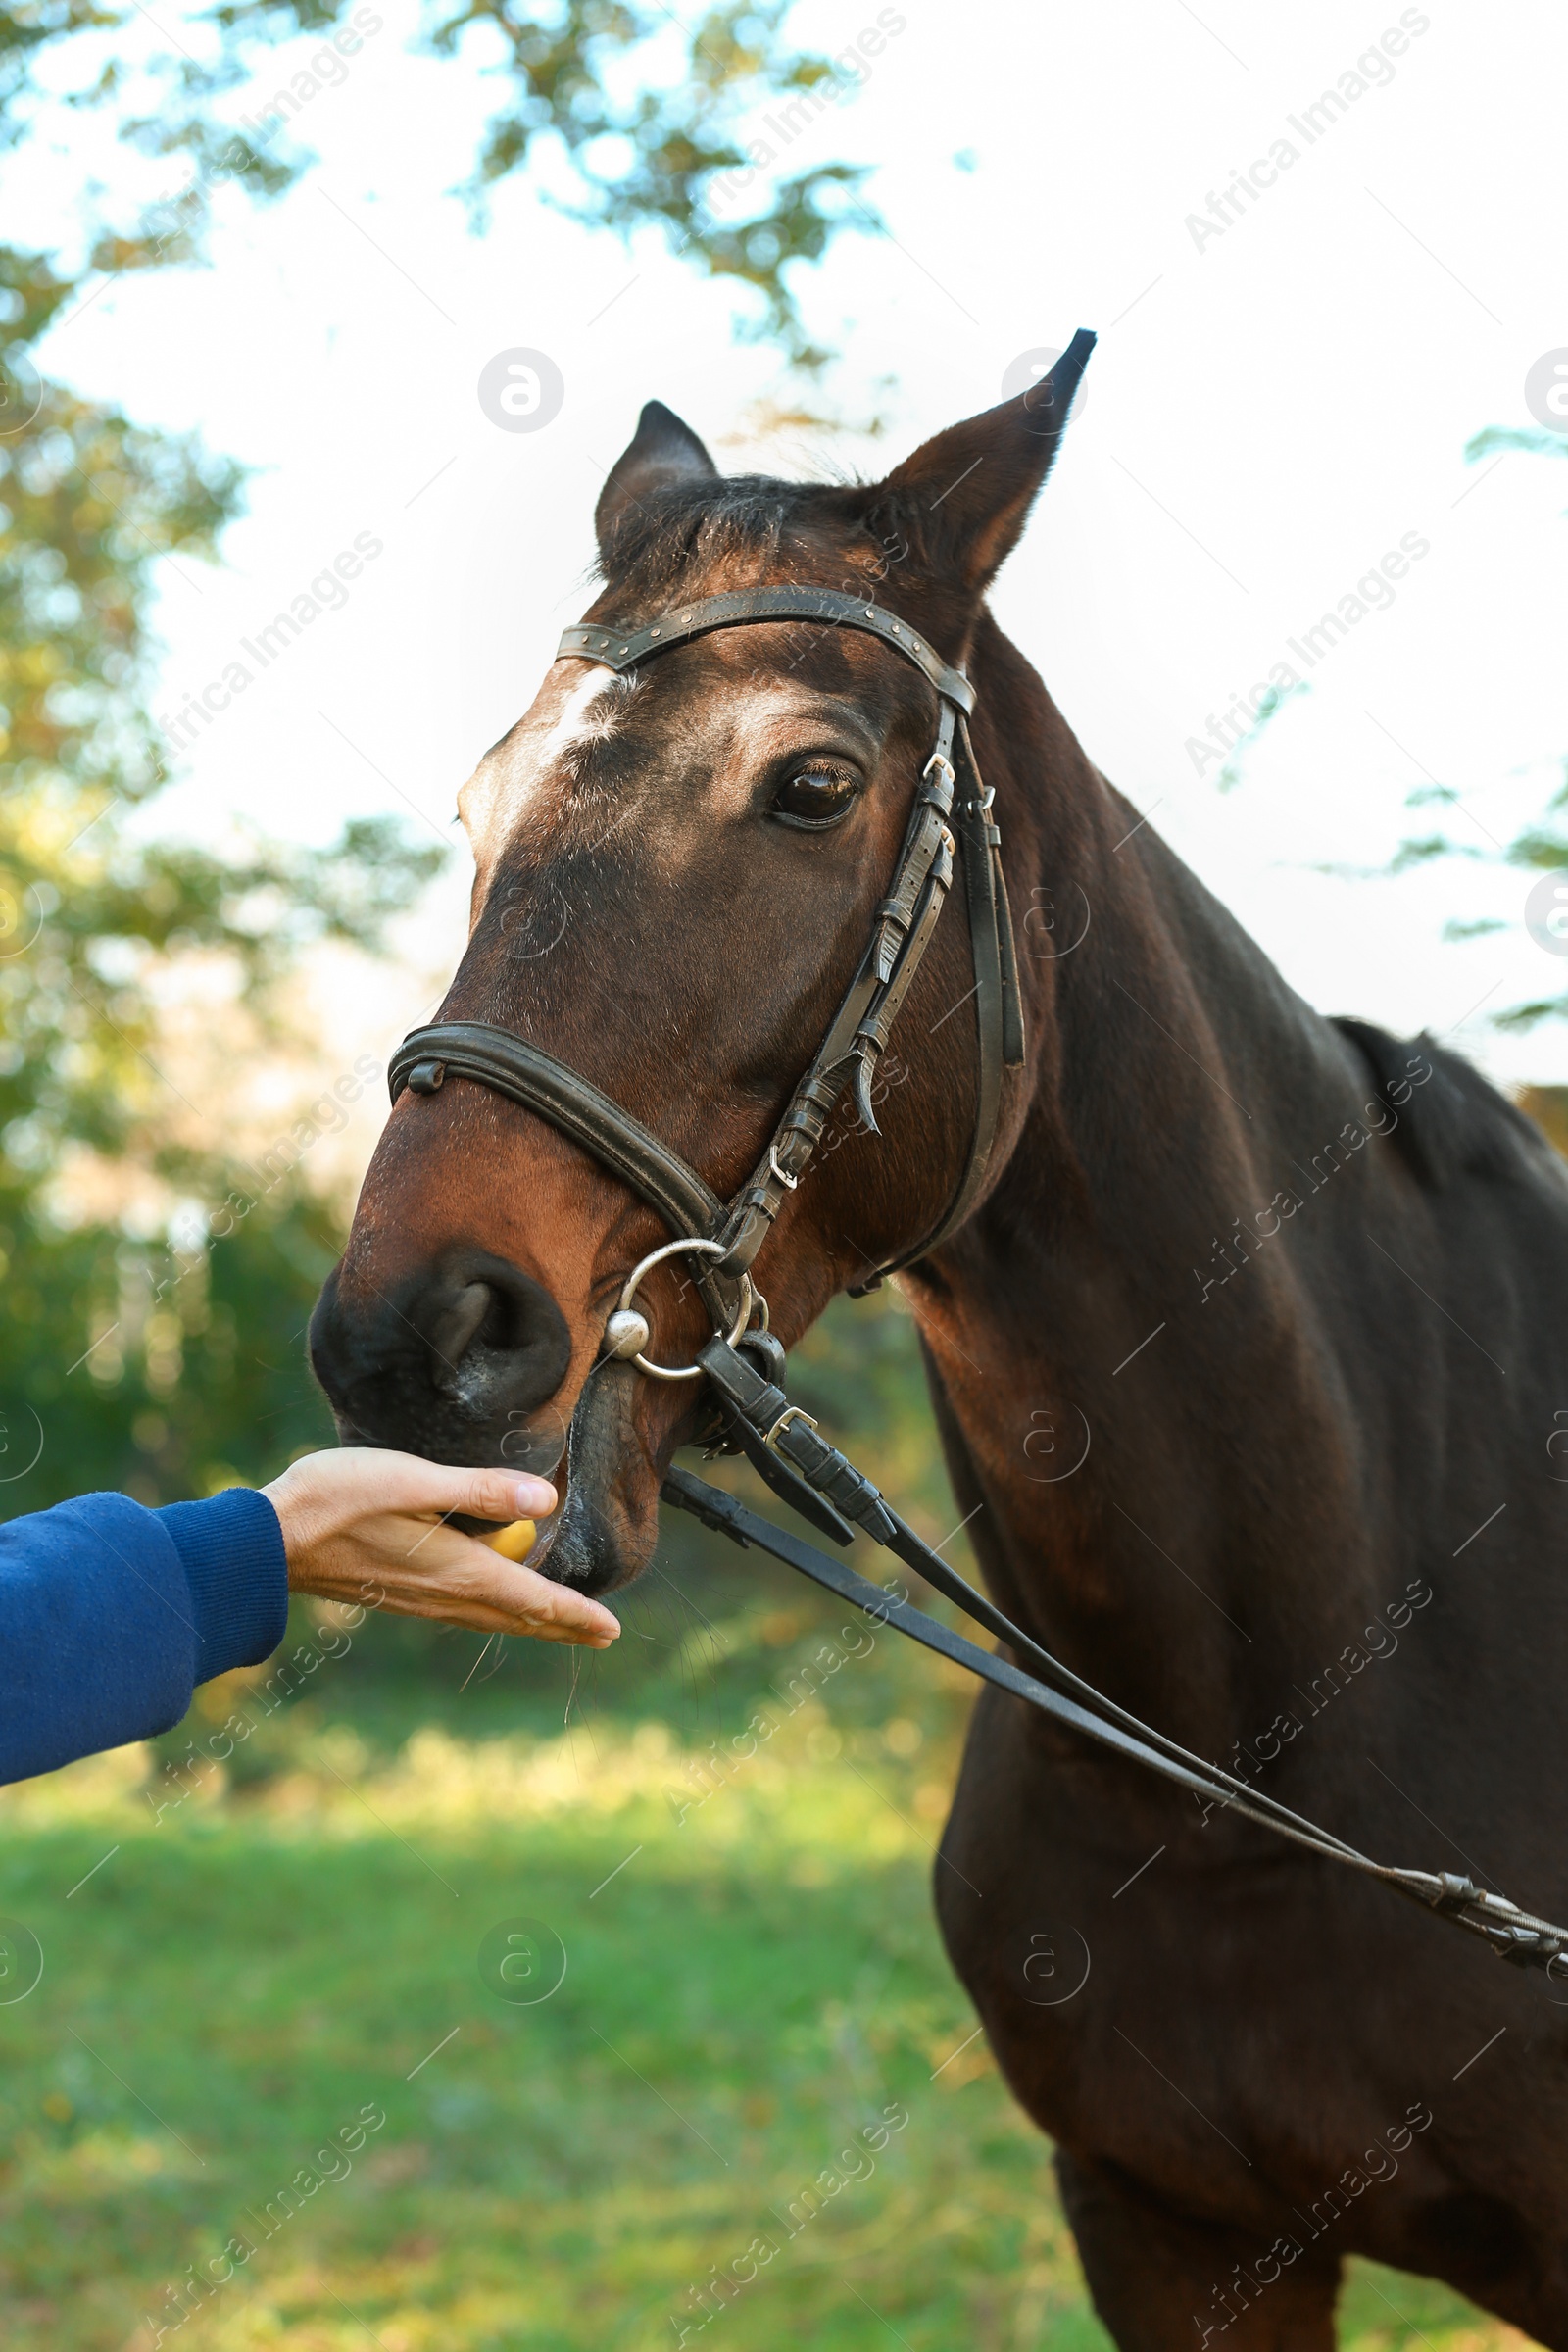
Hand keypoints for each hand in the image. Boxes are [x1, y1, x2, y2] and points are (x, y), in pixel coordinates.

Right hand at [263, 1448, 618, 1646]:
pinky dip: (494, 1611)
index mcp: (458, 1572)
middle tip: (602, 1636)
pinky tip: (490, 1602)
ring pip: (490, 1617)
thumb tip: (545, 1501)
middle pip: (517, 1616)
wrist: (268, 1540)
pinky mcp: (398, 1594)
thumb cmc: (338, 1500)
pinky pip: (463, 1612)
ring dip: (530, 1621)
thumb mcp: (415, 1482)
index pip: (532, 1597)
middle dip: (563, 1625)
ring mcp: (419, 1601)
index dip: (575, 1612)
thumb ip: (480, 1491)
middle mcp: (444, 1596)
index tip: (611, 1629)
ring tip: (560, 1623)